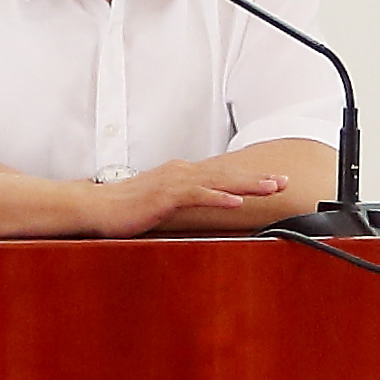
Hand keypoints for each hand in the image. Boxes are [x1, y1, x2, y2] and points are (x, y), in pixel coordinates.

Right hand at [78, 158, 286, 237]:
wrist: (95, 207)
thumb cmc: (124, 207)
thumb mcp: (160, 202)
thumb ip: (180, 201)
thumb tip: (198, 206)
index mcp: (181, 174)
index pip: (221, 174)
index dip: (248, 177)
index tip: (272, 181)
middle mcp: (181, 173)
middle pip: (227, 174)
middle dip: (257, 178)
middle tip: (284, 181)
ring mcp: (173, 182)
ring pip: (218, 181)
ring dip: (246, 184)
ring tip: (270, 188)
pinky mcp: (165, 195)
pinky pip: (196, 195)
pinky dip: (218, 197)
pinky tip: (235, 201)